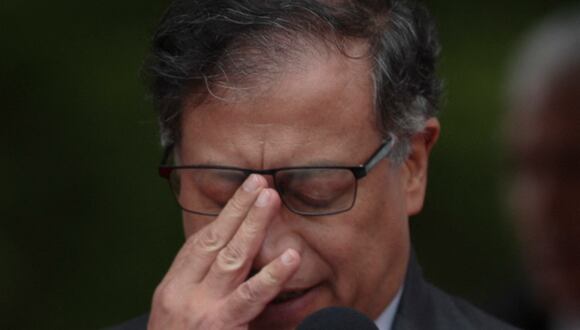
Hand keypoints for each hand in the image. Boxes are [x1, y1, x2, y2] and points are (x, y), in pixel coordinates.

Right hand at [148, 174, 300, 329]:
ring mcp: (200, 310)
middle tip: (260, 182)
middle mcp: (182, 293)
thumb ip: (199, 291)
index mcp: (172, 288)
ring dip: (252, 224)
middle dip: (238, 209)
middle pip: (215, 241)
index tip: (242, 193)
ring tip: (271, 199)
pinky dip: (271, 275)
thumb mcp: (177, 318)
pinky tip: (290, 257)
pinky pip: (250, 297)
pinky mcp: (219, 327)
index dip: (223, 216)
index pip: (199, 243)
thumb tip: (227, 264)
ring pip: (231, 258)